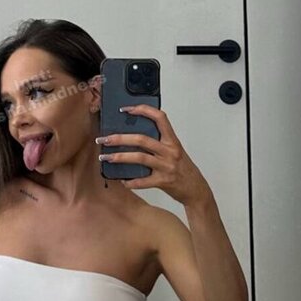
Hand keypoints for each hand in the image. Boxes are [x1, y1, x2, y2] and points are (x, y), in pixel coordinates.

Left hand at [97, 104, 211, 205]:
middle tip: (104, 139)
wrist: (196, 189)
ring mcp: (166, 166)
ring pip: (139, 158)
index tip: (125, 110)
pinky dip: (130, 181)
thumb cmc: (183, 169)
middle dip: (120, 138)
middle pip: (142, 139)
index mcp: (172, 141)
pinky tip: (122, 180)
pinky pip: (142, 181)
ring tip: (106, 158)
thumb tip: (134, 137)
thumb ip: (159, 143)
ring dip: (120, 157)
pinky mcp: (163, 182)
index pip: (159, 118)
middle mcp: (170, 151)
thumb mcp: (174, 151)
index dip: (143, 110)